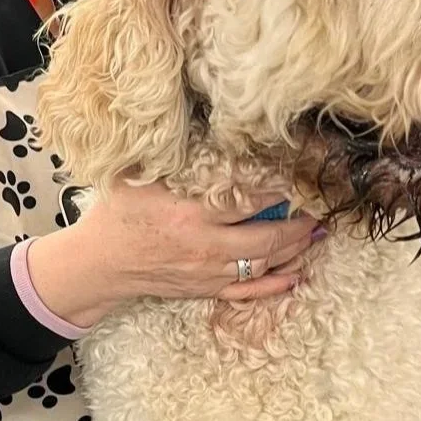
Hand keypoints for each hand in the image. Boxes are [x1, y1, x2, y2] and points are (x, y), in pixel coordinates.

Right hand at [27, 180, 323, 327]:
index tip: (300, 178)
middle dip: (298, 225)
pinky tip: (296, 274)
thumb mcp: (140, 177)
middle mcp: (204, 246)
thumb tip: (204, 130)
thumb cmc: (118, 214)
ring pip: (263, 264)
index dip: (279, 192)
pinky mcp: (205, 289)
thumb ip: (173, 159)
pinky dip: (276, 283)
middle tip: (319, 208)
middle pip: (266, 239)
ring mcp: (207, 271)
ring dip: (294, 250)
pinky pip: (249, 290)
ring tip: (316, 234)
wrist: (100, 263)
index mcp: (190, 214)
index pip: (248, 202)